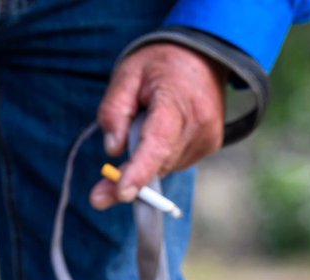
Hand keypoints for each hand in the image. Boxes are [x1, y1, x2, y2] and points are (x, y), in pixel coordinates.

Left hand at [90, 44, 225, 210]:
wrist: (204, 55)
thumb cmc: (160, 64)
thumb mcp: (127, 74)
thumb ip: (115, 110)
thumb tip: (113, 150)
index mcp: (175, 100)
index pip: (157, 141)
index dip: (140, 170)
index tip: (123, 193)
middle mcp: (197, 123)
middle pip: (158, 163)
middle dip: (128, 180)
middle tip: (99, 196)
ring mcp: (208, 137)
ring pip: (165, 167)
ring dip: (145, 163)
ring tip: (143, 128)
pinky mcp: (210, 145)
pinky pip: (175, 162)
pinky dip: (160, 156)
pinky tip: (160, 133)